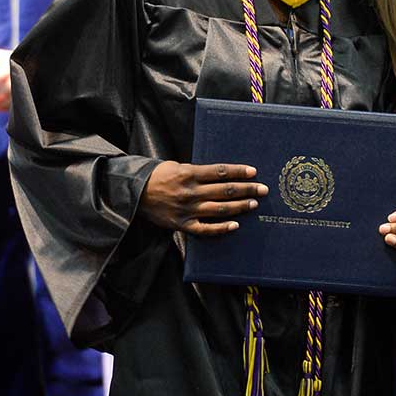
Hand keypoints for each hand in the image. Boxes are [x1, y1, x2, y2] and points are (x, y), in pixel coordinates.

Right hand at [138, 161, 266, 235]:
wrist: (133, 193)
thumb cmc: (157, 176)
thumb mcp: (176, 166)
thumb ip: (197, 172)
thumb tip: (220, 174)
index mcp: (189, 174)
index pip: (220, 172)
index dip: (238, 171)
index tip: (254, 171)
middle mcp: (190, 192)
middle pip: (225, 190)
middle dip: (247, 189)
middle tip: (263, 189)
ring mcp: (187, 209)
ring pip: (219, 209)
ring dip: (239, 207)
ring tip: (254, 204)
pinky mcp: (182, 224)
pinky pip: (205, 229)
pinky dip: (221, 228)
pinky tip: (235, 226)